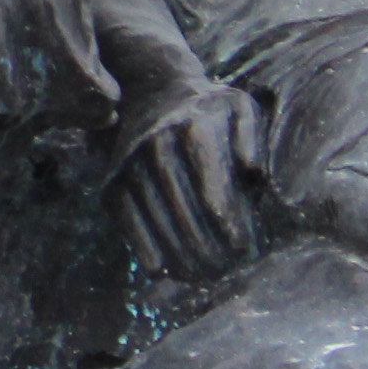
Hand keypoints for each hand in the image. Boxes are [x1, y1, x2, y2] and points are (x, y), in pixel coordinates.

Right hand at [113, 81, 268, 281]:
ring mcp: (131, 165)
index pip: (215, 197)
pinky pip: (129, 224)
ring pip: (158, 225)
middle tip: (228, 268)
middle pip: (187, 217)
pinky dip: (146, 250)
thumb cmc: (208, 111)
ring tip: (204, 275)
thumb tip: (255, 176)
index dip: (233, 232)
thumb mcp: (240, 109)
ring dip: (182, 258)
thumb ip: (253, 140)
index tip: (249, 251)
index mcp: (195, 131)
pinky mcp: (112, 181)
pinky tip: (164, 270)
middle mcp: (158, 147)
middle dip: (211, 251)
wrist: (150, 93)